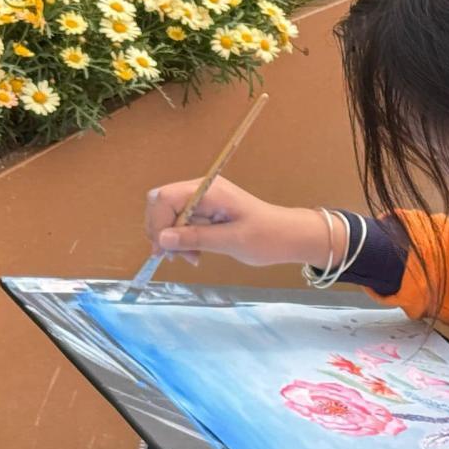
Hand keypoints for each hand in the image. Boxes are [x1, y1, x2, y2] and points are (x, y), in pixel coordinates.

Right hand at [144, 177, 343, 266]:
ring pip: (172, 215)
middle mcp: (203, 189)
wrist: (290, 237)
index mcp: (209, 190)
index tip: (162, 250)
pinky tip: (195, 255)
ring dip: (174, 239)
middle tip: (173, 257)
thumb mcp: (231, 241)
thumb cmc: (267, 238)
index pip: (166, 197)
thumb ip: (195, 238)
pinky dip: (185, 239)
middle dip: (163, 231)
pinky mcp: (208, 211)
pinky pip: (185, 222)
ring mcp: (205, 199)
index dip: (157, 223)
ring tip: (191, 259)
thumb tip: (162, 239)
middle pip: (163, 203)